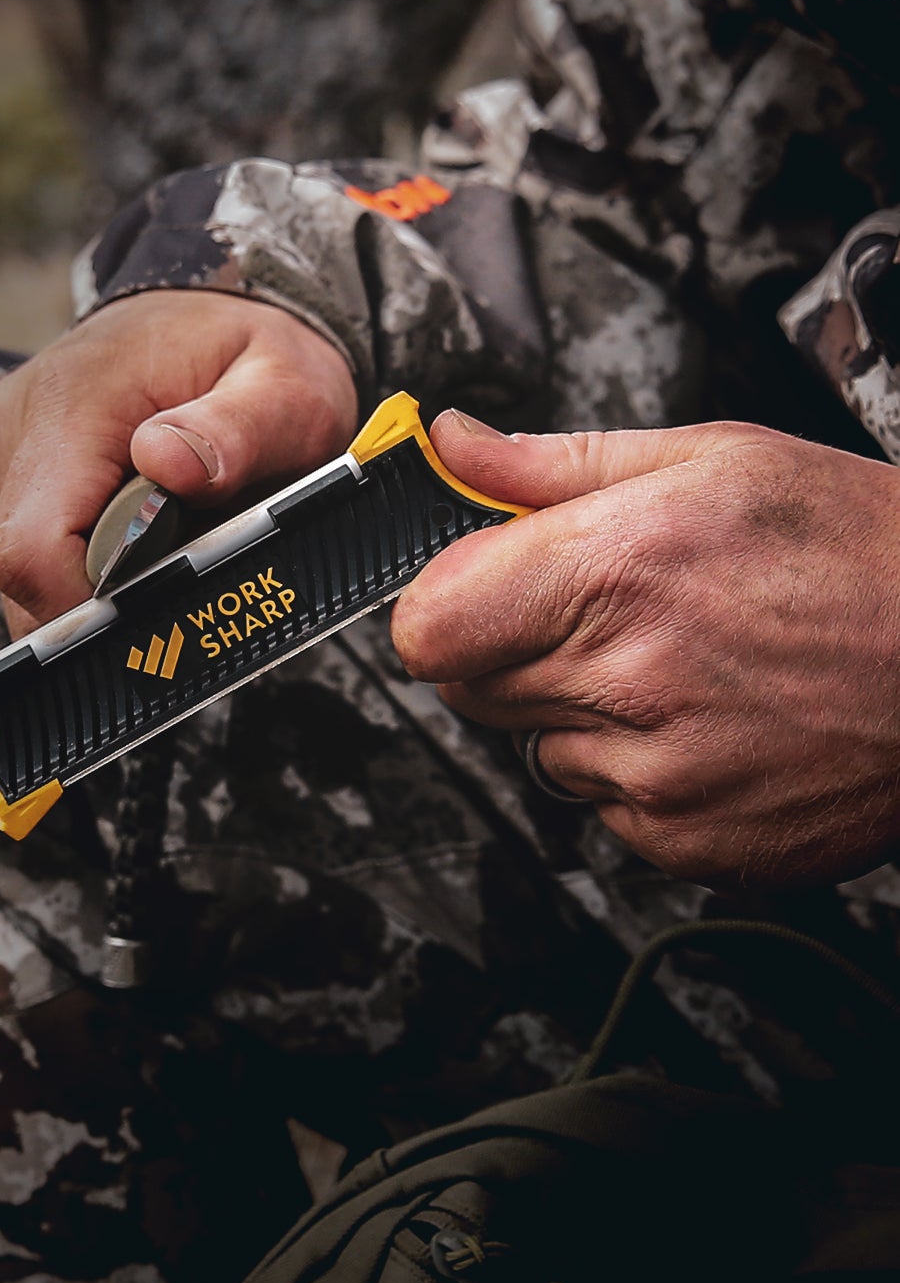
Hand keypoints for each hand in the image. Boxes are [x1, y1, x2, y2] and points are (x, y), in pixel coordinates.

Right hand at [0, 291, 357, 635]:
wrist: (200, 317)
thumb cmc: (243, 356)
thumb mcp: (282, 386)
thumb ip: (237, 429)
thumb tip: (170, 462)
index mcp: (67, 405)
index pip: (31, 553)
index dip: (92, 609)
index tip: (161, 607)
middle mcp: (6, 432)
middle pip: (24, 581)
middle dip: (103, 598)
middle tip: (178, 552)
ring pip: (18, 582)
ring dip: (88, 582)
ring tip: (155, 527)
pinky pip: (21, 561)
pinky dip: (73, 565)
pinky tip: (120, 525)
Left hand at [391, 411, 899, 888]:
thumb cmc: (856, 546)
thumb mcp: (707, 458)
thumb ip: (549, 462)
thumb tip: (451, 442)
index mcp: (613, 569)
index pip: (427, 628)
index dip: (442, 605)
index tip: (479, 588)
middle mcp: (627, 678)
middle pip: (470, 687)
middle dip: (507, 648)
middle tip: (600, 614)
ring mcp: (660, 774)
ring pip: (536, 748)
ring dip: (575, 713)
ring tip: (675, 666)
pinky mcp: (691, 840)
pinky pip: (603, 807)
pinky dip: (634, 772)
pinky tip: (707, 723)